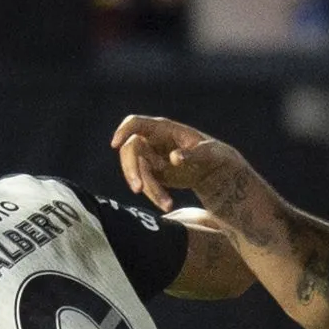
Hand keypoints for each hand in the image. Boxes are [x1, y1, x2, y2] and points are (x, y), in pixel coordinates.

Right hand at [110, 114, 248, 211]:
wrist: (213, 170)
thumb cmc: (213, 154)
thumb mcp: (209, 153)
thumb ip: (192, 154)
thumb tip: (173, 158)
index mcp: (163, 129)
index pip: (135, 124)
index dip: (123, 132)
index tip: (114, 145)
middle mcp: (152, 141)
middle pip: (130, 151)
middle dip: (132, 170)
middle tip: (139, 189)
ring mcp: (149, 157)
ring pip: (137, 171)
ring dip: (147, 189)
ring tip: (167, 204)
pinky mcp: (152, 174)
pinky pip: (145, 184)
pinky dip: (154, 196)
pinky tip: (167, 204)